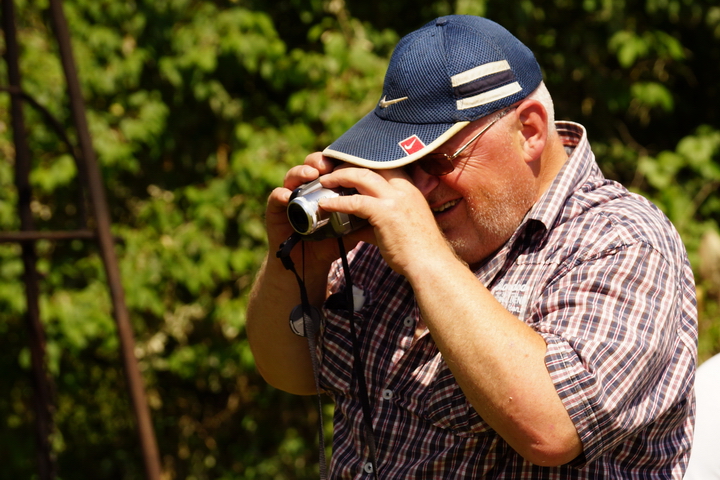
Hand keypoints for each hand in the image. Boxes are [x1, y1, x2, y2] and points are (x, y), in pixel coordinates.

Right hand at [264, 152, 361, 275]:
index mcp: (324, 187)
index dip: (336, 161)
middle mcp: (306, 188)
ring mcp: (290, 197)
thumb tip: (384, 204)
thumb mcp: (350, 227)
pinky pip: (276, 197)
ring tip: (310, 174)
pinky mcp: (276, 209)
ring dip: (300, 172)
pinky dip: (281, 194)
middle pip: (310, 165)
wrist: (310, 265)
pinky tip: (288, 196)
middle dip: (318, 161)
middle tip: (326, 165)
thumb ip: (363, 215)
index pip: (329, 166)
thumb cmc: (330, 243)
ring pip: (292, 176)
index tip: (346, 162)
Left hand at [317, 167, 454, 276]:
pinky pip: (355, 202)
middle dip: (348, 166)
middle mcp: (403, 189)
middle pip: (370, 166)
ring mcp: (395, 199)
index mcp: (409, 189)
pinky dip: (338, 202)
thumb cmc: (417, 250)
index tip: (349, 169)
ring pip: (361, 176)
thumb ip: (381, 219)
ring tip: (325, 181)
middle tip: (332, 172)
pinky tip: (326, 205)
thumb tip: (360, 226)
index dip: (364, 165)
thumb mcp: (402, 224)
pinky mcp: (384, 213)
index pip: (384, 166)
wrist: (430, 264)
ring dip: (339, 177)